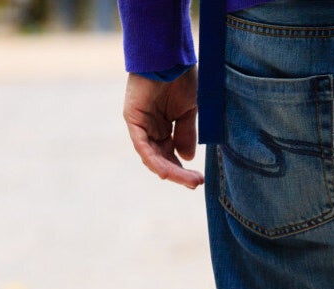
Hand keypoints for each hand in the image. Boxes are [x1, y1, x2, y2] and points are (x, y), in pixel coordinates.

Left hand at [125, 71, 202, 188]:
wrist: (169, 58)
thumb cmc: (180, 79)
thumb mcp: (188, 112)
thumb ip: (186, 134)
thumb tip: (186, 158)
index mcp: (163, 126)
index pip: (170, 154)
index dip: (183, 169)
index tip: (199, 179)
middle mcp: (150, 128)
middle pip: (161, 159)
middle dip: (179, 174)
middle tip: (196, 184)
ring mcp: (140, 125)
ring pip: (152, 156)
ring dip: (170, 171)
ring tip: (189, 181)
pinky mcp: (133, 119)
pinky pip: (142, 146)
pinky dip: (153, 160)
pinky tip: (166, 172)